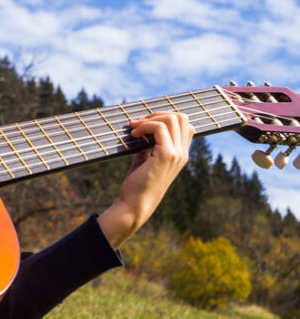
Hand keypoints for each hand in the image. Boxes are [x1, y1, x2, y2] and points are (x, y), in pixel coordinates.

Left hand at [97, 112, 193, 247]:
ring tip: (134, 128)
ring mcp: (177, 155)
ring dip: (150, 118)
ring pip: (172, 119)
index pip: (185, 125)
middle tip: (138, 123)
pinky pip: (159, 128)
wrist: (134, 205)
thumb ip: (148, 145)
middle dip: (158, 114)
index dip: (165, 118)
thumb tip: (142, 129)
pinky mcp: (166, 156)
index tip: (145, 124)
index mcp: (180, 155)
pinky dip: (145, 126)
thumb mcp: (144, 160)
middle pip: (181, 117)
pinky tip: (133, 134)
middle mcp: (182, 154)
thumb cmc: (137, 184)